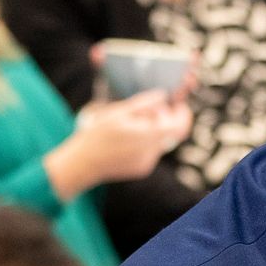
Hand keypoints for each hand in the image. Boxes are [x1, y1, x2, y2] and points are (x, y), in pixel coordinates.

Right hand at [44, 90, 192, 198]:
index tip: (177, 104)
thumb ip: (142, 104)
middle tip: (152, 109)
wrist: (83, 164)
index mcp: (146, 136)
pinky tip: (126, 139)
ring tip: (132, 124)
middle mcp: (151, 152)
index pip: (179, 126)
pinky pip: (152, 152)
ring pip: (161, 142)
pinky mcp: (142, 169)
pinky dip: (146, 142)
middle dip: (165, 119)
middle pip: (171, 133)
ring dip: (154, 130)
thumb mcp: (117, 112)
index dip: (183, 114)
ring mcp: (147, 163)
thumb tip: (162, 96)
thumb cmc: (96, 135)